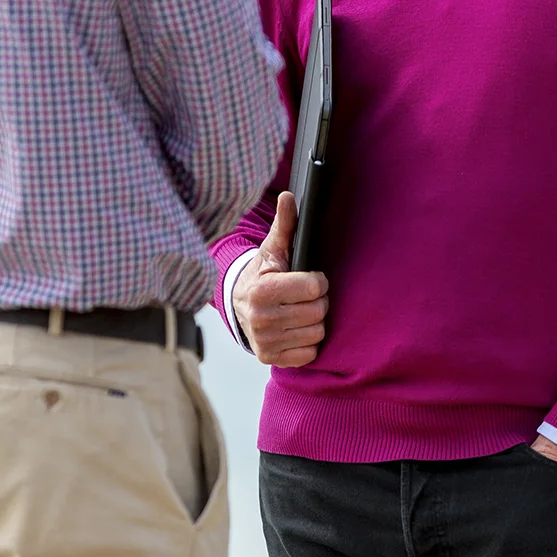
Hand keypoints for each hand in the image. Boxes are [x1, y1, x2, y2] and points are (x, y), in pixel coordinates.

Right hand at [231, 191, 329, 367]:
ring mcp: (265, 342)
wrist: (238, 304)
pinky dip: (308, 342)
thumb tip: (289, 197)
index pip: (314, 287)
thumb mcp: (272, 249)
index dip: (318, 280)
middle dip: (318, 300)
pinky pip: (309, 354)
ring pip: (316, 333)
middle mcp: (261, 319)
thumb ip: (285, 225)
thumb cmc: (262, 273)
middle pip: (318, 311)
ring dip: (315, 321)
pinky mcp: (270, 358)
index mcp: (263, 289)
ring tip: (302, 309)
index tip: (311, 276)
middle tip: (308, 294)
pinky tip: (297, 328)